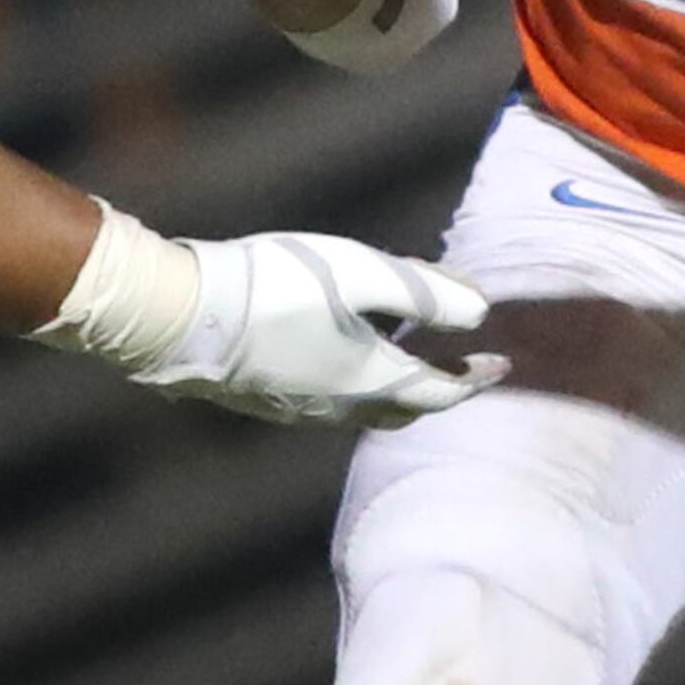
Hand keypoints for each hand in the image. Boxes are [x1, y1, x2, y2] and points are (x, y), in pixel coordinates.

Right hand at [139, 230, 503, 427]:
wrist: (183, 318)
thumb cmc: (277, 287)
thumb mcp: (362, 273)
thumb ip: (427, 291)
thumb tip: (481, 311)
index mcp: (374, 380)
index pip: (442, 391)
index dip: (476, 378)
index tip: (501, 363)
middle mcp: (342, 408)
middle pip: (406, 409)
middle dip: (437, 390)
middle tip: (458, 367)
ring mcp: (301, 410)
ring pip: (366, 409)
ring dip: (395, 387)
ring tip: (403, 355)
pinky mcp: (267, 401)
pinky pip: (329, 401)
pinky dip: (354, 384)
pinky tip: (340, 355)